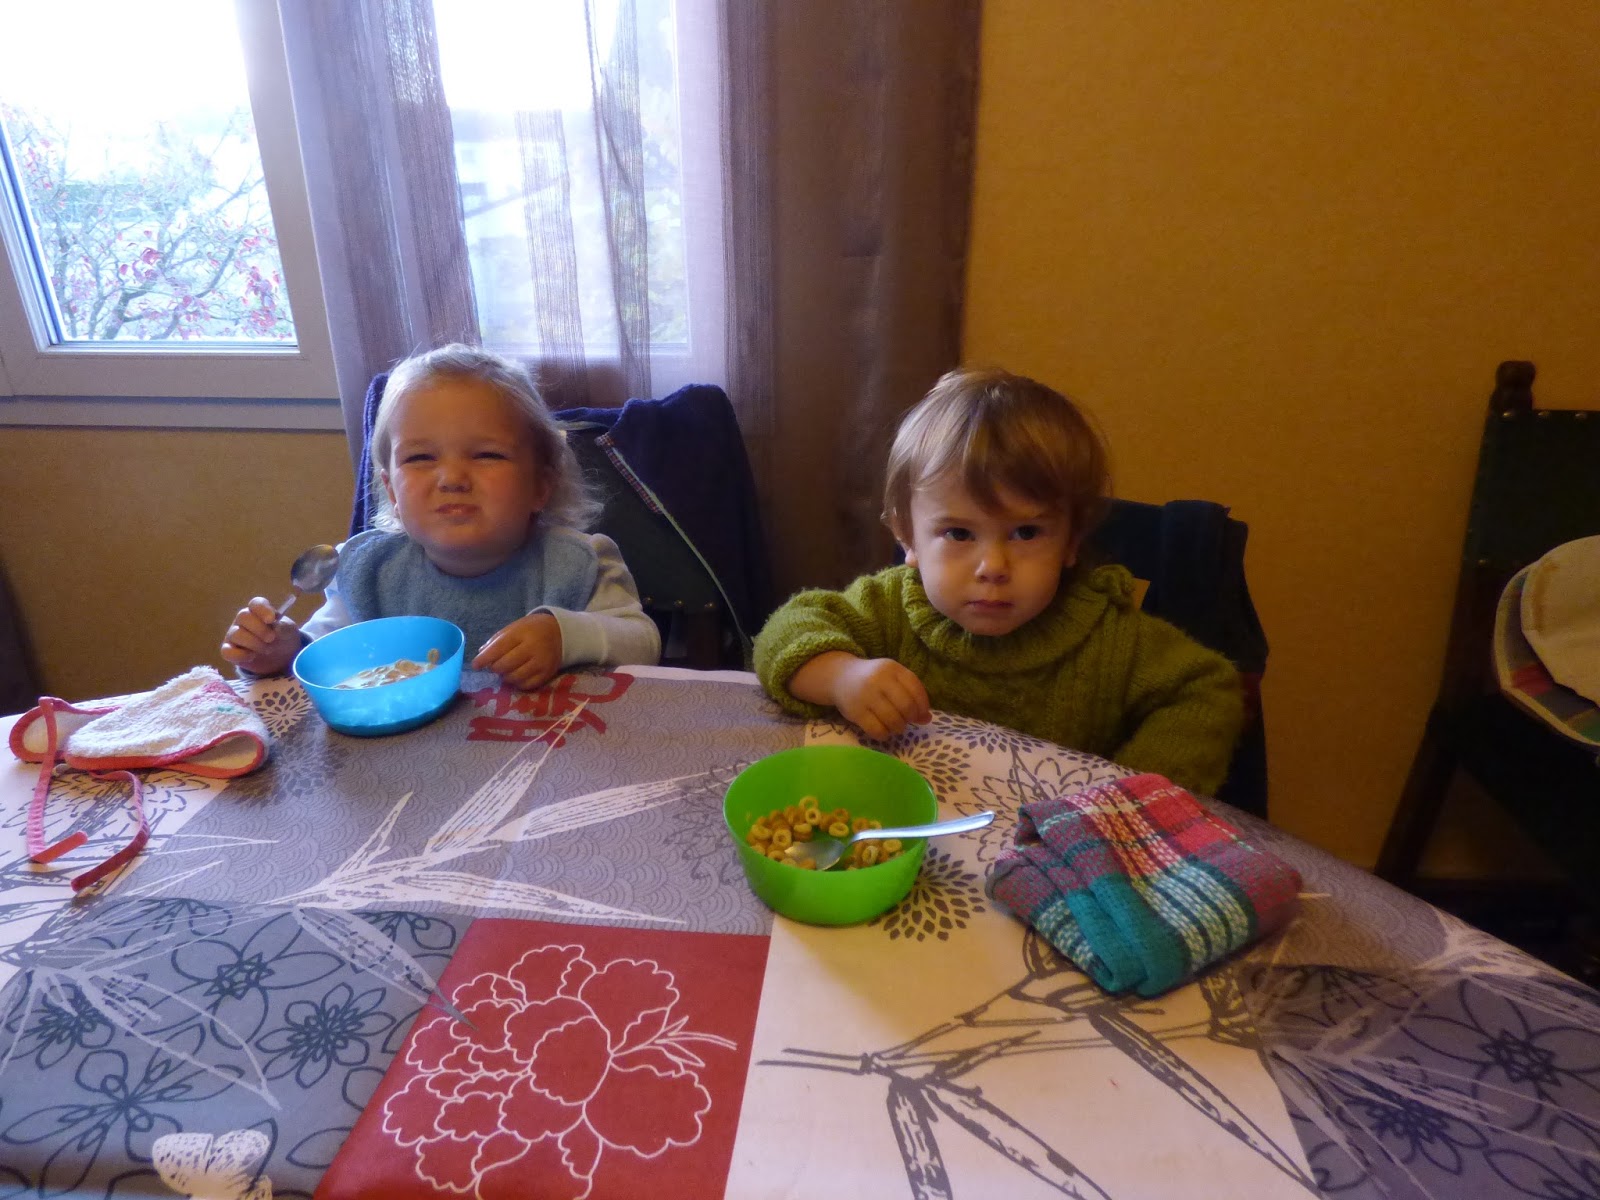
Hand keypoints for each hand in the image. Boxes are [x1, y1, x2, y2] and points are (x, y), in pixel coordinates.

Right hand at [220, 598, 299, 675]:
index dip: (262, 609)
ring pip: (235, 634)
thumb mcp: (288, 631)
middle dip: (259, 629)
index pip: (256, 603)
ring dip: (253, 643)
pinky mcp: (229, 650)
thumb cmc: (283, 637)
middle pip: (243, 616)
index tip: (271, 619)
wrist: (281, 656)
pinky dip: (240, 655)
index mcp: (259, 610)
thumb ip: (283, 627)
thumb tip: (276, 628)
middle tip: (271, 639)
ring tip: (267, 650)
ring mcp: (234, 634)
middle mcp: (243, 619)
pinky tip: (252, 657)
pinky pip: (227, 652)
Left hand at [473, 612, 563, 690]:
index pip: (498, 649)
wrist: (560, 632)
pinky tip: (516, 675)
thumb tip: (481, 655)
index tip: (475, 665)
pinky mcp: (547, 674)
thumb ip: (496, 640)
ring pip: (514, 677)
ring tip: (506, 669)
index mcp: (522, 634)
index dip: (484, 659)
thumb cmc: (532, 629)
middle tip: (495, 664)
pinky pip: (526, 685)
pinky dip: (517, 683)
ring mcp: (541, 663)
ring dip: (505, 676)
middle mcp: (533, 649)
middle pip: (504, 666)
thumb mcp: (514, 628)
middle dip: (495, 667)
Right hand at [791, 652, 930, 741]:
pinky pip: (877, 730)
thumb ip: (911, 693)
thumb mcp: (892, 678)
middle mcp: (879, 680)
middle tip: (906, 721)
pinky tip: (883, 731)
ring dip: (898, 728)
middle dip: (910, 718)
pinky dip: (884, 734)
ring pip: (893, 720)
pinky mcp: (855, 712)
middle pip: (906, 706)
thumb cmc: (872, 679)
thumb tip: (927, 719)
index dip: (923, 706)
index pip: (916, 689)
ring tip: (895, 726)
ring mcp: (865, 696)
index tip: (921, 714)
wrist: (839, 677)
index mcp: (892, 668)